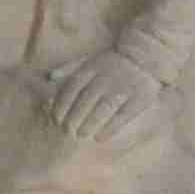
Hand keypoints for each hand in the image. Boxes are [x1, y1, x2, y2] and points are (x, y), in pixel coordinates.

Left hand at [52, 42, 174, 159]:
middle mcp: (106, 78)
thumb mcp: (90, 59)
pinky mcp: (139, 98)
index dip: (62, 104)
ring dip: (90, 123)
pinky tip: (101, 137)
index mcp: (92, 69)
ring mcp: (123, 88)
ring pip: (103, 108)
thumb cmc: (113, 62)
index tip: (56, 119)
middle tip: (67, 132)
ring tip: (81, 135)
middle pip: (86, 100)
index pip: (72, 88)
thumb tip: (49, 77)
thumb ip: (69, 68)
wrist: (145, 56)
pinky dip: (111, 127)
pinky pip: (123, 115)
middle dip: (74, 117)